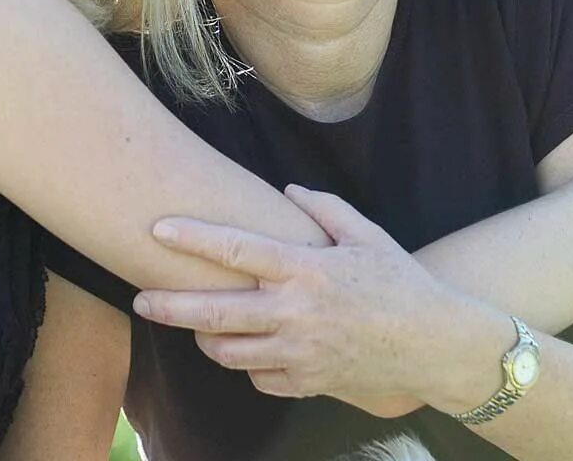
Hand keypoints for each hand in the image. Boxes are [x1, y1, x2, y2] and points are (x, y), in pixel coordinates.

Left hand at [132, 185, 471, 413]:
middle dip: (169, 306)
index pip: (237, 250)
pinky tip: (247, 349)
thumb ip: (325, 208)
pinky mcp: (305, 382)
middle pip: (214, 312)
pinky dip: (246, 364)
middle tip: (139, 300)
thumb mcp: (368, 235)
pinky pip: (257, 377)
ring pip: (228, 352)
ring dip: (204, 338)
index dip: (193, 239)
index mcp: (307, 270)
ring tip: (195, 325)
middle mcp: (295, 313)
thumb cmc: (402, 283)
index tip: (157, 230)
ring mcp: (298, 353)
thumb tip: (288, 189)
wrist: (433, 345)